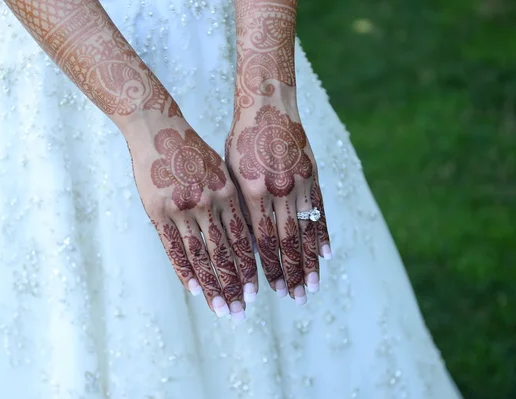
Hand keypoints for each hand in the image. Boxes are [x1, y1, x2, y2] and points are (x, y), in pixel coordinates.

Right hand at [127, 117, 257, 319]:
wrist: (158, 129)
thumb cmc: (193, 149)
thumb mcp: (220, 169)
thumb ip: (231, 201)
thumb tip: (245, 233)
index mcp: (227, 192)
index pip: (243, 239)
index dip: (249, 268)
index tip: (256, 292)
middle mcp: (208, 202)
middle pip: (224, 252)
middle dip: (235, 285)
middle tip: (242, 310)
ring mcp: (181, 208)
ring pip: (201, 255)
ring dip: (213, 285)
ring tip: (222, 308)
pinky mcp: (158, 212)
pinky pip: (173, 248)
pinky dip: (185, 271)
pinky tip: (195, 290)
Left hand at [225, 102, 331, 304]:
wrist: (268, 106)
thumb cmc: (241, 140)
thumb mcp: (231, 171)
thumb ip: (240, 206)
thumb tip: (247, 244)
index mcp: (254, 190)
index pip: (263, 240)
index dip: (268, 268)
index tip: (271, 291)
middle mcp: (280, 190)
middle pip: (287, 241)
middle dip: (290, 273)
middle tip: (296, 299)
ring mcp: (300, 183)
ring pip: (306, 231)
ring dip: (309, 262)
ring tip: (312, 286)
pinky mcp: (314, 176)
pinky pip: (320, 211)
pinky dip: (322, 234)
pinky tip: (325, 255)